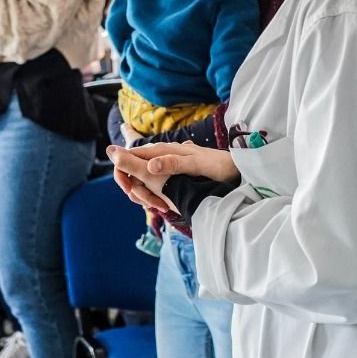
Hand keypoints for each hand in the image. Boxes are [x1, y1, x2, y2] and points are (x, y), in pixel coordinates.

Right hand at [108, 142, 240, 215]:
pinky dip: (155, 196)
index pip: (129, 156)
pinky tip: (165, 205)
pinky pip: (153, 185)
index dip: (123, 174)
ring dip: (146, 195)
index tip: (130, 192)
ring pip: (142, 180)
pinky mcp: (170, 175)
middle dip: (137, 190)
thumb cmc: (217, 165)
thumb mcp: (195, 165)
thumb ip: (172, 163)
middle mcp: (160, 155)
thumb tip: (149, 165)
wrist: (233, 169)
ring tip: (163, 207)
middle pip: (133, 171)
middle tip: (154, 205)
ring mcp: (165, 165)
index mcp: (162, 150)